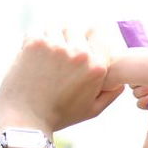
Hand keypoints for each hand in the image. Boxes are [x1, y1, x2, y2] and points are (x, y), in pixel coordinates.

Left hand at [0, 27, 126, 132]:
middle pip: (74, 29)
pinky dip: (31, 41)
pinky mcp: (35, 43)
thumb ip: (111, 94)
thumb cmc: (59, 116)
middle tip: (55, 58)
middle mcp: (80, 53)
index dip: (85, 39)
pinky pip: (35, 31)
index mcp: (98, 67)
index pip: (97, 34)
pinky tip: (30, 58)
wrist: (26, 120)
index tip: (75, 46)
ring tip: (42, 58)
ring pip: (54, 28)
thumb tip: (121, 82)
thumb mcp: (93, 110)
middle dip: (65, 40)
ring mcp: (57, 46)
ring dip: (49, 38)